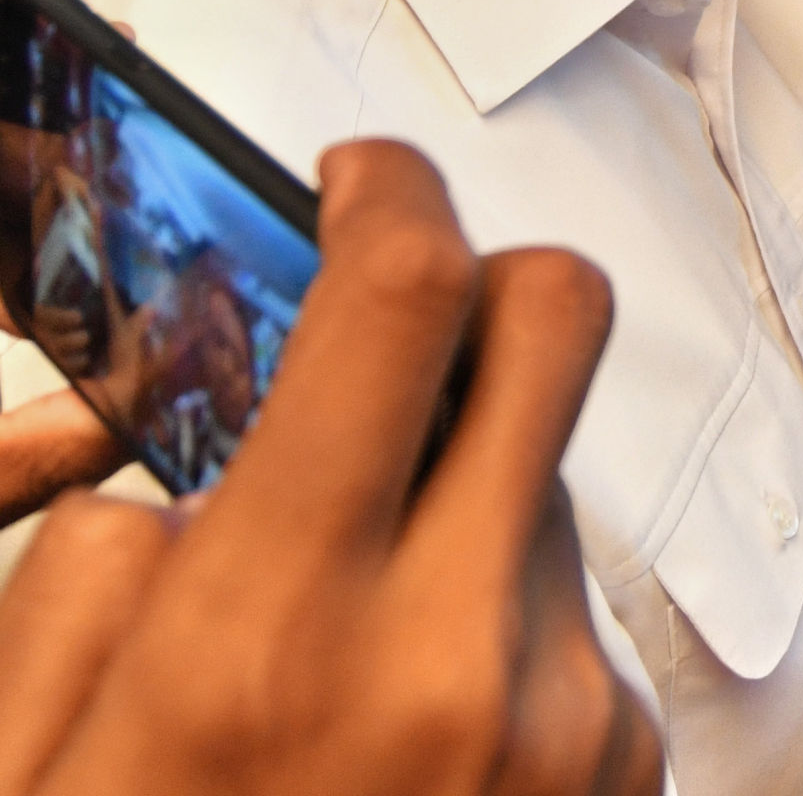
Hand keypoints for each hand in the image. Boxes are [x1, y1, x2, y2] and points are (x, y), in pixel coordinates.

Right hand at [0, 139, 657, 795]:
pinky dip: (497, 639)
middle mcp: (450, 658)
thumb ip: (92, 585)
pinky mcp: (627, 761)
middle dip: (478, 288)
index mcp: (270, 640)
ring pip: (548, 488)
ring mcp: (565, 713)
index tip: (365, 181)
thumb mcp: (29, 767)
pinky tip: (414, 740)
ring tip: (352, 650)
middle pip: (552, 326)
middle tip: (398, 328)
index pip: (399, 302)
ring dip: (465, 508)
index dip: (389, 197)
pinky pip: (573, 622)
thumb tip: (180, 485)